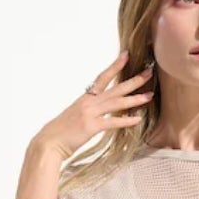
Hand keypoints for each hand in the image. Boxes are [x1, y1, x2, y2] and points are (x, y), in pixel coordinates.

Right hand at [31, 50, 153, 160]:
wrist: (48, 143)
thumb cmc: (61, 132)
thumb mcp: (74, 115)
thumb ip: (88, 110)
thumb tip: (99, 109)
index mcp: (84, 98)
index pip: (102, 77)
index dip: (115, 66)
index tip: (127, 55)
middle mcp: (88, 102)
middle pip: (115, 88)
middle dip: (133, 80)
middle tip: (149, 72)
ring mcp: (89, 114)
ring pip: (116, 103)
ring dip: (134, 99)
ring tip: (149, 95)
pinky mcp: (91, 127)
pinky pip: (112, 122)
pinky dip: (126, 121)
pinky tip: (138, 119)